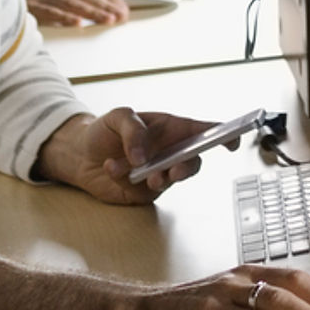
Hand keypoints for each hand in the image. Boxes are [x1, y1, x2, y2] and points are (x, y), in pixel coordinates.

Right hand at [21, 0, 131, 27]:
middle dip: (106, 5)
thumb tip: (99, 9)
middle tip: (122, 16)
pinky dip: (64, 17)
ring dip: (92, 12)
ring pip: (72, 2)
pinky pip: (50, 11)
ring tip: (108, 20)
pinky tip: (78, 23)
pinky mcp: (29, 5)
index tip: (123, 8)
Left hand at [38, 108, 231, 204]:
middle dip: (187, 168)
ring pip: (174, 179)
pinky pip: (145, 191)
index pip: (203, 131)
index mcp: (171, 129)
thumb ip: (133, 130)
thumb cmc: (103, 131)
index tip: (231, 141)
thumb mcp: (117, 117)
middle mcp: (170, 152)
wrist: (77, 156)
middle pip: (194, 161)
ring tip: (141, 175)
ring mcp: (159, 173)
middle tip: (172, 172)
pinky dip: (128, 181)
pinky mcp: (144, 192)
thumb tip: (143, 156)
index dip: (222, 135)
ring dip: (160, 178)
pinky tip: (112, 169)